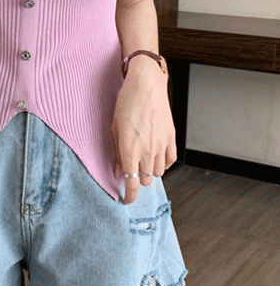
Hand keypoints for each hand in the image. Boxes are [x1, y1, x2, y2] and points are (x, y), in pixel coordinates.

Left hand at [111, 58, 176, 203]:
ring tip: (143, 161)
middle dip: (138, 180)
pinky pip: (170, 161)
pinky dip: (163, 163)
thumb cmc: (127, 102)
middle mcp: (146, 151)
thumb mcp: (114, 127)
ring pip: (158, 173)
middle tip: (132, 171)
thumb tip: (118, 170)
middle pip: (146, 180)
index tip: (126, 200)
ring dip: (150, 171)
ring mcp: (161, 145)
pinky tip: (156, 156)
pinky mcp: (171, 138)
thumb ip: (116, 151)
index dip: (129, 196)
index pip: (131, 183)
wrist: (146, 85)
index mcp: (129, 150)